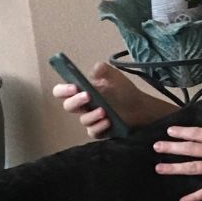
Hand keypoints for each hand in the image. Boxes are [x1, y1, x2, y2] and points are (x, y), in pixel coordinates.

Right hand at [52, 62, 167, 137]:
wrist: (139, 105)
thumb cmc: (123, 90)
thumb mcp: (114, 76)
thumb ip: (104, 70)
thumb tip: (96, 68)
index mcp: (82, 90)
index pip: (61, 91)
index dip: (63, 90)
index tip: (74, 87)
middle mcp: (83, 105)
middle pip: (68, 106)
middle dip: (76, 101)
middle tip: (88, 96)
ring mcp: (91, 118)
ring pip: (83, 120)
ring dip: (91, 115)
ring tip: (104, 111)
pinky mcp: (100, 130)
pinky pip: (93, 132)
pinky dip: (99, 127)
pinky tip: (108, 121)